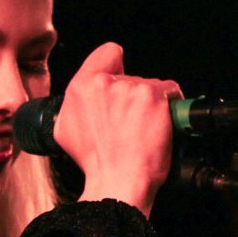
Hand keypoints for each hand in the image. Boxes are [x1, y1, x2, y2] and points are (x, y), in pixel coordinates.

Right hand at [55, 42, 177, 215]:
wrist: (117, 182)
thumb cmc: (97, 163)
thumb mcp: (66, 130)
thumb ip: (74, 105)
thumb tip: (87, 99)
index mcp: (80, 88)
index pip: (108, 54)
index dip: (117, 67)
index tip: (121, 80)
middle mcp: (104, 83)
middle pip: (131, 77)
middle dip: (132, 98)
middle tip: (129, 124)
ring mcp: (129, 88)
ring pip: (150, 86)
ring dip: (150, 105)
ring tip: (143, 131)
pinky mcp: (152, 97)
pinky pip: (171, 92)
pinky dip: (171, 108)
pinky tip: (160, 126)